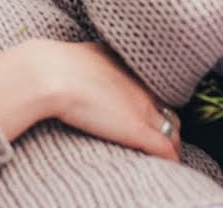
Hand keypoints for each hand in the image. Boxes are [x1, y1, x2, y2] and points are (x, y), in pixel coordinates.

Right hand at [44, 41, 179, 159]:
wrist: (52, 73)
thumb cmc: (56, 65)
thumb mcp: (82, 56)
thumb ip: (92, 65)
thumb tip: (84, 68)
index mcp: (128, 69)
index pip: (152, 91)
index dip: (153, 106)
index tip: (147, 117)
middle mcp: (140, 87)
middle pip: (166, 110)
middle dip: (165, 125)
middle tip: (160, 139)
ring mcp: (141, 108)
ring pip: (170, 130)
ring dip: (170, 143)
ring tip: (165, 155)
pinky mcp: (136, 129)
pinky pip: (164, 148)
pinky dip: (170, 158)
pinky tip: (169, 165)